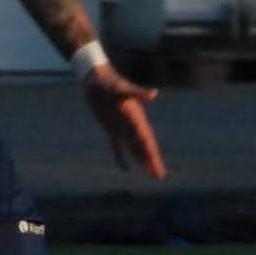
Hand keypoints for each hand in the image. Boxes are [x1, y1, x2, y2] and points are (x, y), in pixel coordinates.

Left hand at [88, 63, 166, 178]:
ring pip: (134, 147)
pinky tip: (125, 168)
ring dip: (141, 159)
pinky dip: (121, 156)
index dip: (153, 155)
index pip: (147, 140)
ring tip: (150, 173)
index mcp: (136, 117)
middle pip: (143, 146)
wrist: (95, 79)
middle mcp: (132, 123)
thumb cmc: (108, 82)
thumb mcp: (120, 88)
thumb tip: (154, 94)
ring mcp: (122, 126)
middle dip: (151, 161)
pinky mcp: (111, 127)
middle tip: (160, 176)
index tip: (159, 169)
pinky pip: (118, 145)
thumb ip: (136, 92)